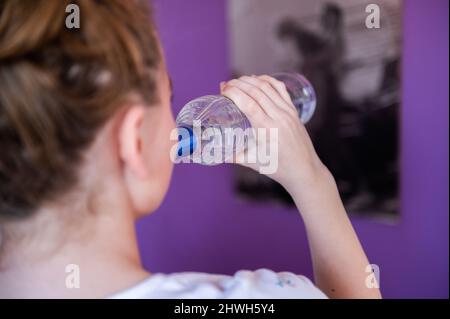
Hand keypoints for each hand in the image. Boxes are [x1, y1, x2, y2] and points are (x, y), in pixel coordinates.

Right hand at [220, 75, 329, 192]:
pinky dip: (268, 80)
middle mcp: (279, 118)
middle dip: (239, 84)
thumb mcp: (251, 162)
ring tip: (238, 81)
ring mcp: (288, 112)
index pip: (249, 104)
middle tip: (226, 84)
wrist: (304, 170)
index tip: (223, 89)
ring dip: (251, 80)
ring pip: (268, 88)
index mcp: (267, 130)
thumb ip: (231, 155)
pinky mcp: (293, 111)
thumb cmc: (277, 169)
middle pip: (257, 92)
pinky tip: (258, 79)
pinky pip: (280, 90)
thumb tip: (211, 151)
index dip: (234, 93)